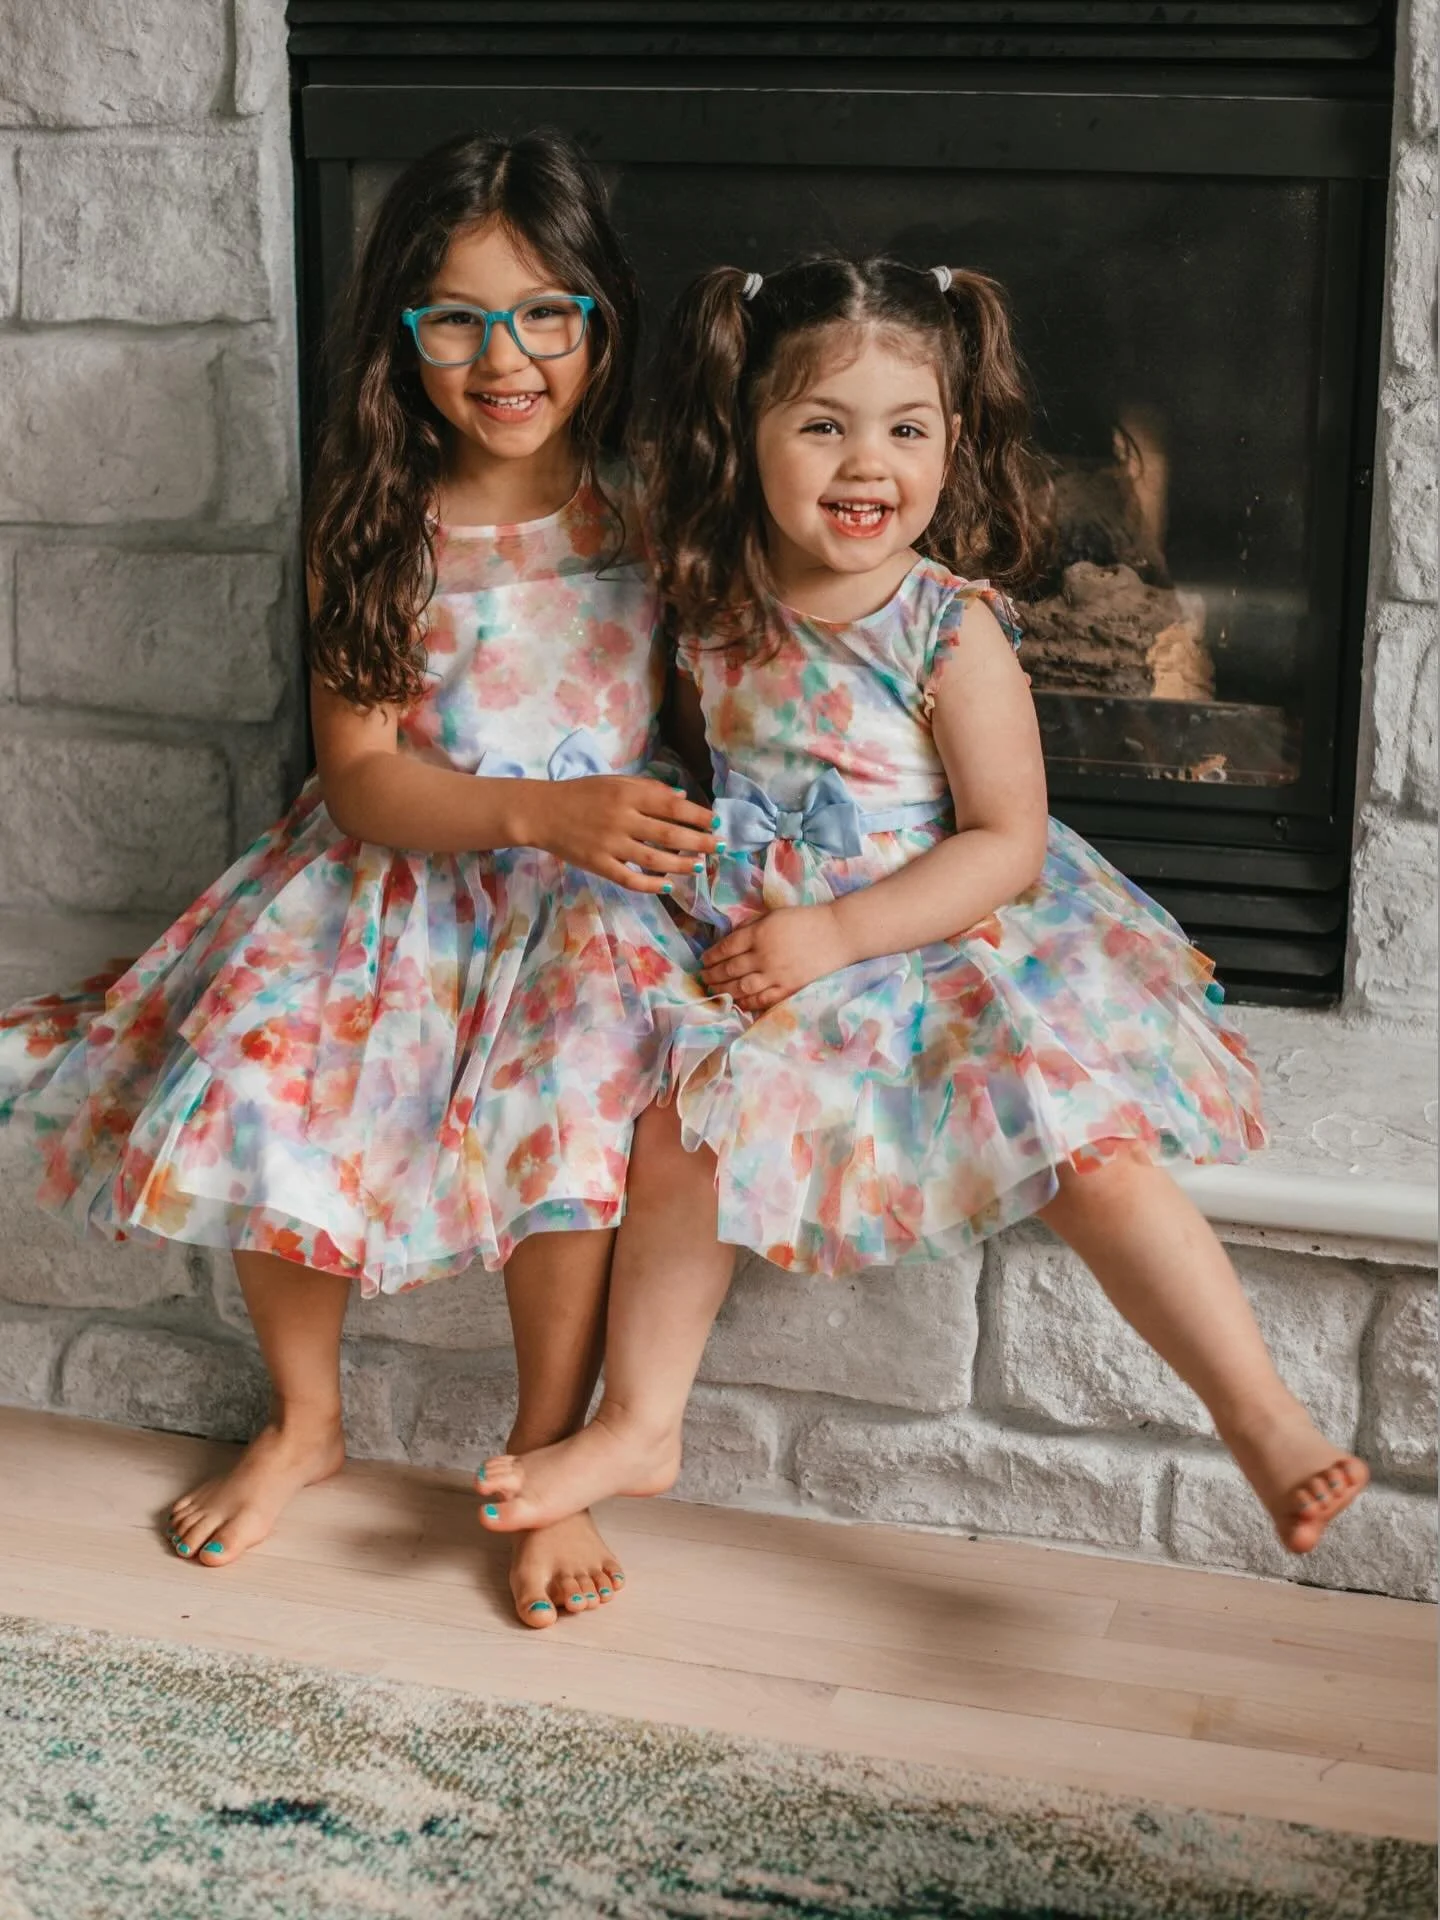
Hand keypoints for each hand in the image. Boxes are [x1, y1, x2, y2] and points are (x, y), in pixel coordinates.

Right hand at [529, 777, 716, 892]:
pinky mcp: (598, 864)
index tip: (717, 822)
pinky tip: (668, 886)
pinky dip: (652, 885)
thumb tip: (683, 799)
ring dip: (682, 865)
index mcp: (628, 794)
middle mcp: (622, 818)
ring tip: (700, 867)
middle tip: (720, 848)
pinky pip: (630, 879)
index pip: (672, 806)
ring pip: (655, 859)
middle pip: (670, 834)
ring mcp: (610, 844)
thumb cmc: (581, 793)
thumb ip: (648, 789)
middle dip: (700, 842)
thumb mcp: (615, 782)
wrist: (541, 812)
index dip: (699, 816)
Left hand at [700, 904, 855, 1011]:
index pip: (726, 947)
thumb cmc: (806, 920)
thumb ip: (751, 926)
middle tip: (703, 978)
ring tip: (714, 990)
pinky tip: (738, 1002)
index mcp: (758, 933)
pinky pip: (762, 1000)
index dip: (711, 955)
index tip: (704, 960)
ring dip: (724, 990)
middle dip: (712, 975)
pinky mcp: (788, 988)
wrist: (838, 934)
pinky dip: (747, 1002)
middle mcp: (763, 955)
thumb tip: (730, 939)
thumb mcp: (774, 915)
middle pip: (730, 969)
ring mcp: (775, 975)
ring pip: (741, 987)